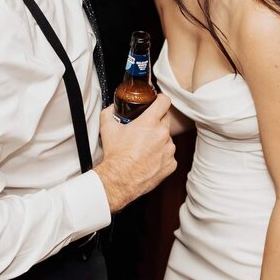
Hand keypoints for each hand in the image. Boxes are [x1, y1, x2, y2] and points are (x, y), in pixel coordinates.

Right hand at [95, 93, 176, 211]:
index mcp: (150, 122)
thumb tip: (112, 108)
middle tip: (146, 128)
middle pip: (166, 119)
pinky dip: (162, 156)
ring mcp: (169, 150)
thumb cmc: (116, 156)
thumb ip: (109, 113)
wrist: (120, 180)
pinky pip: (169, 155)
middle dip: (157, 121)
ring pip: (168, 139)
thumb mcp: (108, 129)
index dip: (160, 99)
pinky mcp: (171, 164)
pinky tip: (150, 159)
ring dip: (159, 140)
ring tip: (145, 148)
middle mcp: (162, 134)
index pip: (164, 101)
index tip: (158, 101)